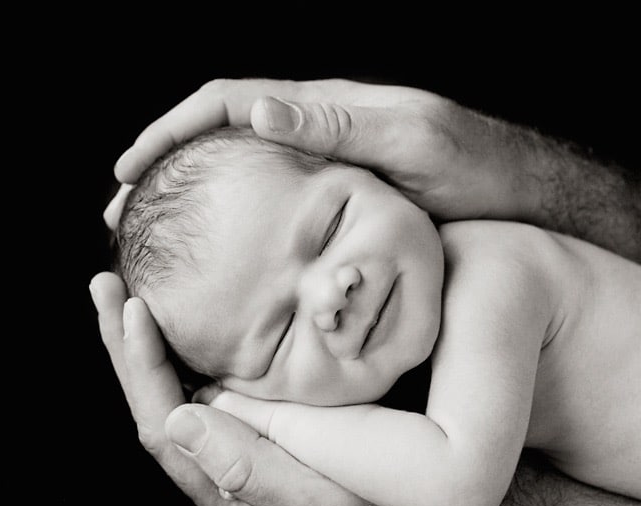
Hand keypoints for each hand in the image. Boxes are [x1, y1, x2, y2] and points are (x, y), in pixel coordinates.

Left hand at [90, 271, 406, 505]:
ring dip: (143, 346)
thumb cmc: (393, 491)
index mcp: (231, 494)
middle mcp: (223, 476)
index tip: (132, 306)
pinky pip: (199, 388)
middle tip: (105, 285)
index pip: (165, 427)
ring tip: (119, 293)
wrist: (436, 487)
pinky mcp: (252, 429)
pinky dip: (176, 350)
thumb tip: (178, 423)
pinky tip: (167, 318)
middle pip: (157, 408)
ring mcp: (235, 453)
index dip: (142, 367)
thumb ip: (256, 468)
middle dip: (126, 348)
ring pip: (173, 395)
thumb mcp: (330, 496)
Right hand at [109, 78, 538, 225]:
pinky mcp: (335, 211)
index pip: (223, 104)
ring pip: (235, 182)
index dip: (169, 132)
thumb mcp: (409, 140)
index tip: (127, 168)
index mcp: (321, 110)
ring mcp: (321, 174)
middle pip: (216, 143)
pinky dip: (229, 233)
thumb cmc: (476, 169)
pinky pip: (267, 215)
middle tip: (119, 214)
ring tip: (149, 244)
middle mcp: (312, 136)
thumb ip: (337, 126)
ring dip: (187, 206)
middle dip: (162, 173)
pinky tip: (215, 267)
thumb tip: (255, 114)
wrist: (521, 201)